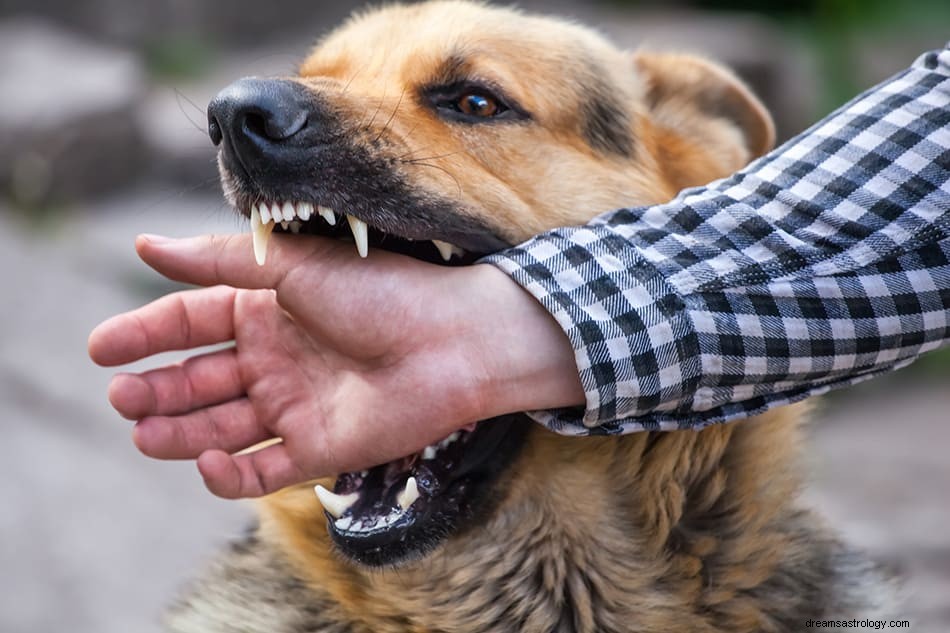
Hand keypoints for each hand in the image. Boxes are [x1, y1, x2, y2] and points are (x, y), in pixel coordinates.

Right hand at [88, 234, 582, 497]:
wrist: (454, 340)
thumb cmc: (381, 291)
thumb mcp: (292, 265)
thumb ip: (219, 262)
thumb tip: (143, 246)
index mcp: (267, 309)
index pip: (191, 322)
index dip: (145, 334)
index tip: (100, 348)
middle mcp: (276, 358)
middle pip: (199, 379)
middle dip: (156, 389)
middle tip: (121, 398)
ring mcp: (295, 405)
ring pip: (220, 425)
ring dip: (179, 431)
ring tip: (141, 431)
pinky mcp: (319, 448)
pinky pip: (262, 469)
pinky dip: (230, 473)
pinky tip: (206, 461)